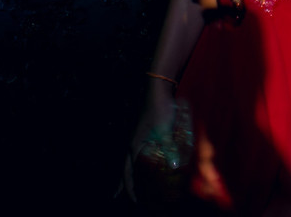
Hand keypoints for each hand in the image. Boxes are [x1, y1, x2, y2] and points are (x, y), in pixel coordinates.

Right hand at [124, 82, 180, 203]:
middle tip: (117, 195)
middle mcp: (133, 143)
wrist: (158, 90)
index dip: (129, 187)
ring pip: (129, 159)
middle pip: (124, 167)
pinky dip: (136, 161)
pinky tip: (142, 162)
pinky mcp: (144, 132)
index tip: (133, 200)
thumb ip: (169, 148)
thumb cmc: (161, 109)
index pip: (128, 171)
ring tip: (127, 182)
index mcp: (135, 145)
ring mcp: (137, 137)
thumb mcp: (166, 130)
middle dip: (122, 182)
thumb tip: (174, 167)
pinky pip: (137, 152)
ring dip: (128, 172)